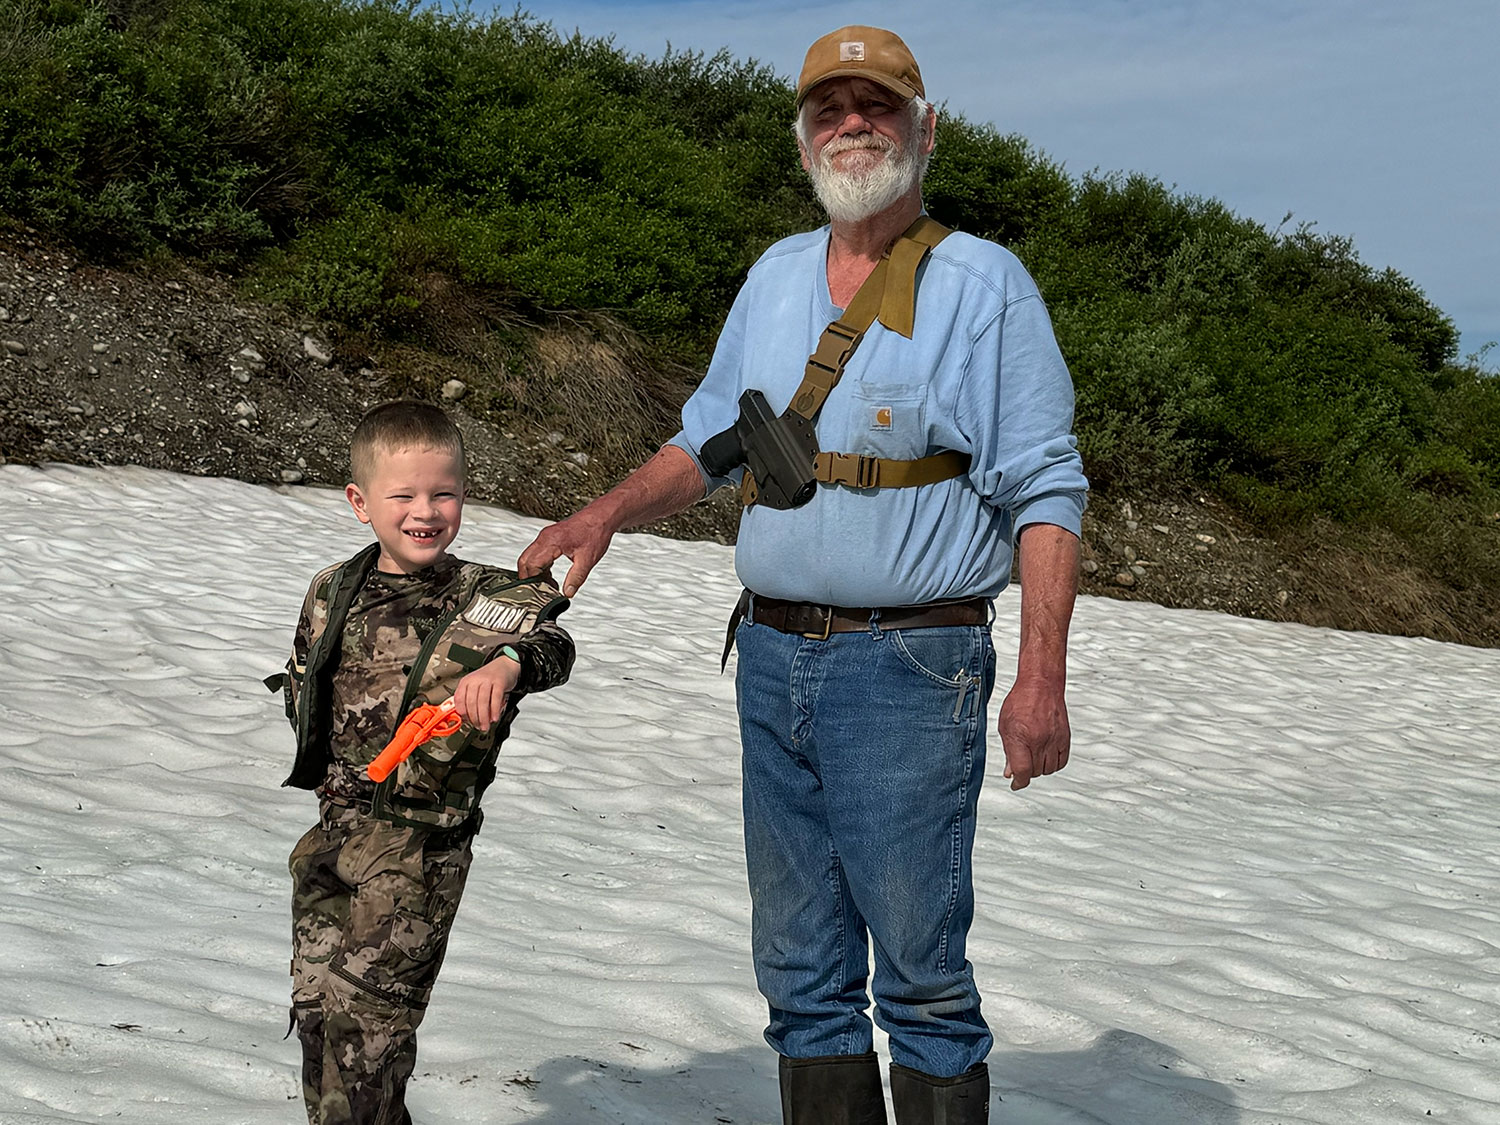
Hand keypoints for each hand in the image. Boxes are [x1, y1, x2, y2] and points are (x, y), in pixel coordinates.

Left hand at [452, 655, 520, 731]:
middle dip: (474, 718)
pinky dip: (495, 710)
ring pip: (482, 702)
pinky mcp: (499, 682)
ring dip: (483, 717)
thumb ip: (469, 700)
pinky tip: (495, 717)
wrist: (505, 665)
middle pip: (471, 702)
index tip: (466, 722)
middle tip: (477, 726)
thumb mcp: (475, 686)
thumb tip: (466, 718)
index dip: (462, 713)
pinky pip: (495, 698)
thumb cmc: (489, 678)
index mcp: (466, 681)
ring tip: (485, 726)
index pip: (459, 699)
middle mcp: (475, 679)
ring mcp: (487, 680)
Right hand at [518, 507, 615, 597]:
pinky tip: (549, 573)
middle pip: (524, 561)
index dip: (534, 580)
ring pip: (528, 557)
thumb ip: (576, 578)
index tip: (543, 590)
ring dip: (534, 572)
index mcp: (552, 542)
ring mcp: (545, 536)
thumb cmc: (595, 532)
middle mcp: (545, 537)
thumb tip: (568, 592)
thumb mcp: (588, 560)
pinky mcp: (548, 537)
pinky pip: (535, 553)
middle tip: (541, 590)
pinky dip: (538, 565)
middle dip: (529, 578)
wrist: (600, 517)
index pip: (531, 565)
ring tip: (548, 584)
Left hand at [998, 673, 1069, 789]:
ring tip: (1033, 758)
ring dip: (1040, 768)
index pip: (1022, 771)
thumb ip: (1008, 750)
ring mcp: (1053, 740)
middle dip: (1026, 772)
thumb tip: (1010, 771)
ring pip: (1048, 769)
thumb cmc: (1021, 701)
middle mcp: (1039, 740)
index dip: (1018, 782)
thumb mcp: (1005, 726)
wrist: (1041, 686)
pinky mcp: (1065, 738)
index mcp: (1020, 737)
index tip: (1016, 784)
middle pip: (1035, 772)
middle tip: (1022, 764)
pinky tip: (1047, 758)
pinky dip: (1054, 764)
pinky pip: (1062, 762)